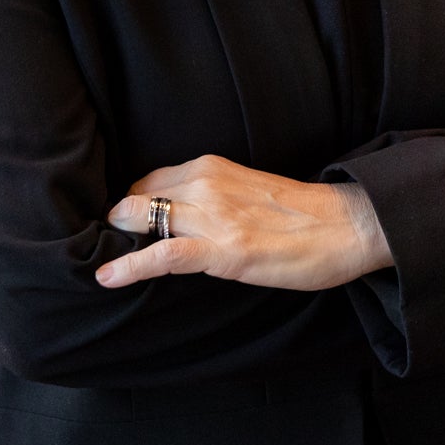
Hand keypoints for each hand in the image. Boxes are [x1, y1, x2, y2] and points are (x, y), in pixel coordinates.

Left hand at [96, 154, 392, 290]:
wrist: (346, 225)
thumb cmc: (300, 214)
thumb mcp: (245, 189)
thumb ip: (210, 195)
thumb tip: (176, 216)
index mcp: (211, 166)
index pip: (147, 181)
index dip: (127, 205)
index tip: (117, 227)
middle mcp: (206, 183)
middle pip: (136, 198)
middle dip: (115, 222)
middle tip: (104, 247)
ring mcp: (214, 217)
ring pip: (143, 220)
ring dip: (116, 242)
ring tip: (98, 263)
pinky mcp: (223, 251)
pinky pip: (163, 256)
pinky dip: (130, 266)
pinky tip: (109, 278)